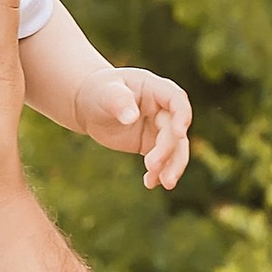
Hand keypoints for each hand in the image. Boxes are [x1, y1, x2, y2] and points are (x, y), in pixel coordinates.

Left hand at [75, 63, 192, 191]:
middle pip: (175, 130)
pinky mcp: (152, 144)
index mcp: (155, 89)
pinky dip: (159, 173)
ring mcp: (159, 128)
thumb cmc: (98, 91)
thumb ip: (119, 101)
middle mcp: (162, 108)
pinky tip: (150, 183)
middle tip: (151, 166)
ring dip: (172, 166)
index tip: (180, 132)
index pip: (176, 99)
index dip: (182, 115)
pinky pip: (163, 160)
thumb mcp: (105, 92)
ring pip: (175, 149)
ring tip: (164, 183)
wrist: (89, 106)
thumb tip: (131, 117)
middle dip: (167, 150)